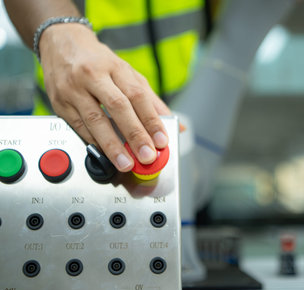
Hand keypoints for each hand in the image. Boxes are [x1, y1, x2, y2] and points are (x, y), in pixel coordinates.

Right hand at [39, 23, 170, 171]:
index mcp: (116, 67)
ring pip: (95, 120)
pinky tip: (106, 154)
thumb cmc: (99, 62)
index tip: (161, 141)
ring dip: (112, 145)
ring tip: (126, 163)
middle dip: (134, 134)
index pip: (138, 96)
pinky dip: (94, 142)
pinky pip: (79, 126)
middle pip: (118, 107)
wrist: (61, 43)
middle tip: (146, 156)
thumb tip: (176, 124)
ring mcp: (74, 89)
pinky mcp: (60, 103)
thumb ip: (151, 100)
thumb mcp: (128, 73)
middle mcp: (94, 76)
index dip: (151, 120)